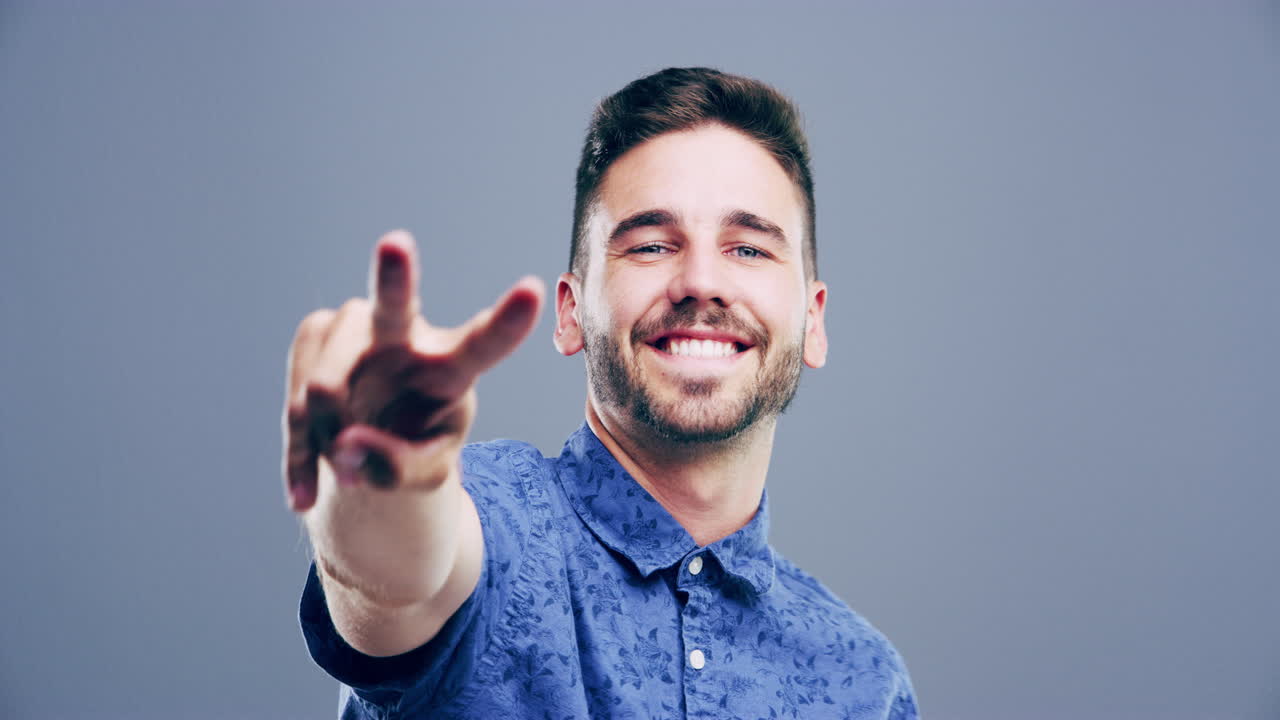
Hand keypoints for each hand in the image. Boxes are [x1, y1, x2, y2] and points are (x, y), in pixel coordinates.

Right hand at [282, 230, 543, 511]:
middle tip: (395, 242)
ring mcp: (355, 331)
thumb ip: (396, 468)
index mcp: (452, 365)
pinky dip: (302, 460)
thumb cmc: (415, 448)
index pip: (484, 344)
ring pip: (324, 388)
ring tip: (348, 468)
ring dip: (329, 443)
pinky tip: (307, 496)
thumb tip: (346, 446)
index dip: (507, 321)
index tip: (533, 289)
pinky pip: (295, 407)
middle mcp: (404, 336)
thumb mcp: (423, 474)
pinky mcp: (314, 335)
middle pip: (395, 306)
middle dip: (393, 276)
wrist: (371, 443)